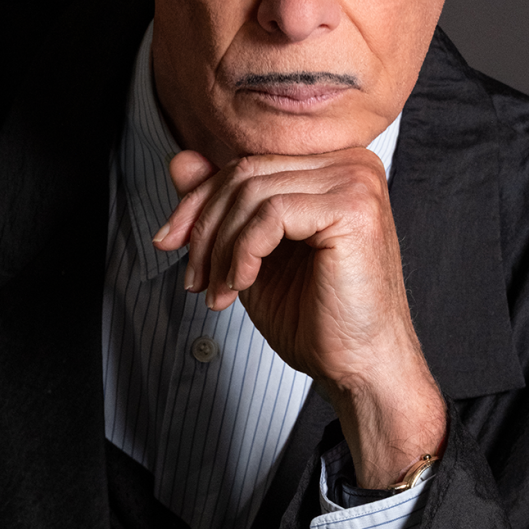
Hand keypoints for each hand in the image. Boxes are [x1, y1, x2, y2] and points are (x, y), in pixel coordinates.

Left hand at [155, 147, 446, 486]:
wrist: (360, 368)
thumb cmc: (315, 317)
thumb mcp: (249, 253)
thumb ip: (221, 204)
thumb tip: (180, 160)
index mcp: (330, 167)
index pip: (246, 165)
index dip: (198, 202)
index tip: (168, 242)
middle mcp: (349, 163)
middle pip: (245, 175)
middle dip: (204, 228)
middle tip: (192, 278)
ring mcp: (355, 181)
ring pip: (252, 194)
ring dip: (220, 248)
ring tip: (217, 292)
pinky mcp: (353, 208)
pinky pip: (270, 215)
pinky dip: (243, 253)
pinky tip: (241, 286)